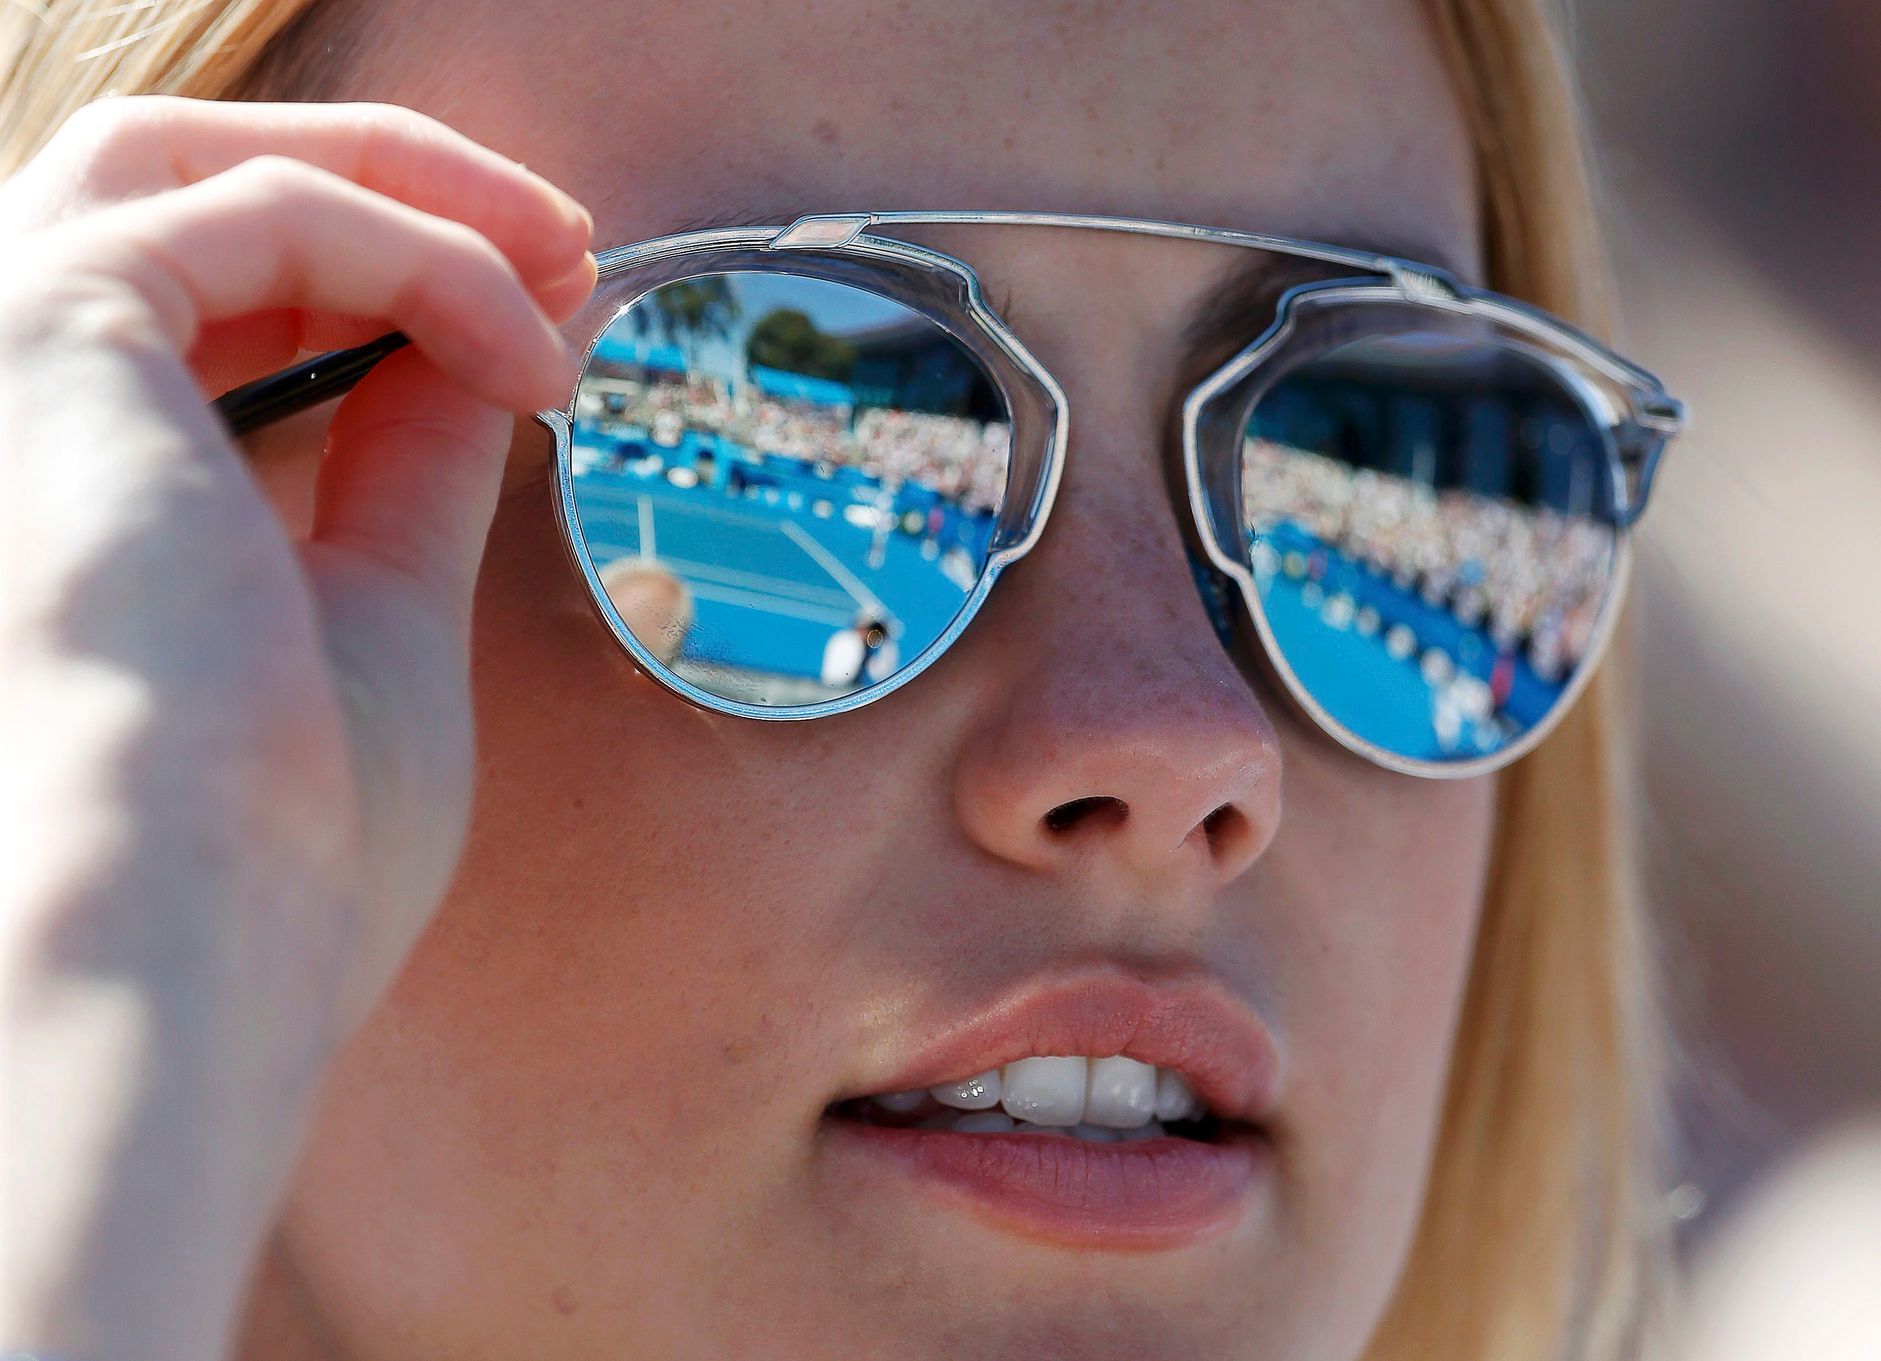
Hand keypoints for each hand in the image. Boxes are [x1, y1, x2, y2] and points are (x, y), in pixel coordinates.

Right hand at [0, 97, 593, 1360]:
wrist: (188, 939)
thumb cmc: (278, 843)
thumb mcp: (374, 613)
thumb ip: (406, 468)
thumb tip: (477, 363)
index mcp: (80, 487)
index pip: (209, 312)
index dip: (377, 281)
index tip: (533, 309)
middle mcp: (19, 415)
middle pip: (180, 196)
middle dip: (389, 194)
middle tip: (558, 243)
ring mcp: (8, 361)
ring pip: (190, 164)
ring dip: (400, 185)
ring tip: (560, 254)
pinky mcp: (46, 327)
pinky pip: (261, 212)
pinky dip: (417, 257)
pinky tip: (526, 344)